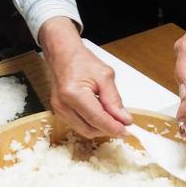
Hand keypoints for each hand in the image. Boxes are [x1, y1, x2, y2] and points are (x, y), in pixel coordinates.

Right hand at [42, 19, 131, 137]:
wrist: (63, 55)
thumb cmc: (81, 61)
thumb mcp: (105, 76)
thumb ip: (114, 100)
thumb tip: (124, 119)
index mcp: (73, 93)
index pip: (97, 119)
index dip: (113, 128)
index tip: (127, 131)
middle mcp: (63, 105)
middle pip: (90, 129)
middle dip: (108, 129)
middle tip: (123, 124)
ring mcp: (58, 110)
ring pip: (84, 131)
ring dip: (100, 128)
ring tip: (111, 116)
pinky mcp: (59, 113)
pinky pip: (79, 126)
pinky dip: (92, 124)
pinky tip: (100, 114)